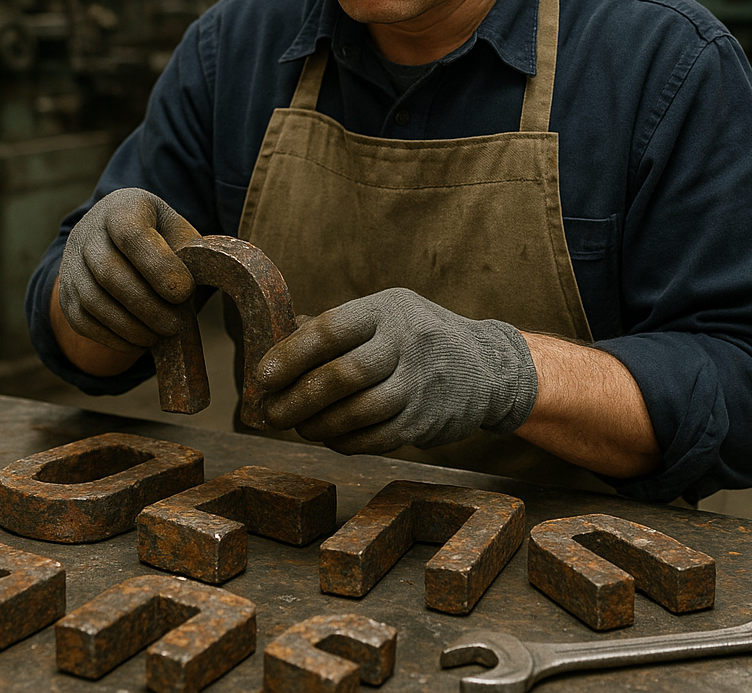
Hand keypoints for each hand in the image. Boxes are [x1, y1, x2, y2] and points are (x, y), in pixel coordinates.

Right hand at [57, 188, 200, 355]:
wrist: (120, 240)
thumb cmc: (163, 239)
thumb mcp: (180, 234)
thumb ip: (191, 256)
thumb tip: (197, 292)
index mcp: (123, 207)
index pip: (132, 233)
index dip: (158, 266)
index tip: (185, 292)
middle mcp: (89, 231)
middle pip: (108, 271)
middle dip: (146, 304)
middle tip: (175, 325)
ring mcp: (72, 262)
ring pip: (92, 300)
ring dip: (130, 326)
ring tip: (160, 336)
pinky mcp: (66, 293)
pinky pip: (82, 320)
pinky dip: (112, 337)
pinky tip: (140, 343)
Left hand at [257, 288, 537, 453]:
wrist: (489, 367)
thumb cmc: (418, 337)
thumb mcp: (387, 313)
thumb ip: (339, 329)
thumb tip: (276, 349)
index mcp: (387, 310)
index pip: (331, 329)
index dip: (292, 353)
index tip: (263, 375)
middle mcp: (405, 343)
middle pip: (342, 375)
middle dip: (297, 398)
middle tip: (271, 412)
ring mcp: (419, 384)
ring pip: (357, 411)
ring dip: (318, 424)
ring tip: (297, 426)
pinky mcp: (425, 420)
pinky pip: (375, 437)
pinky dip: (344, 441)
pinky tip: (328, 437)